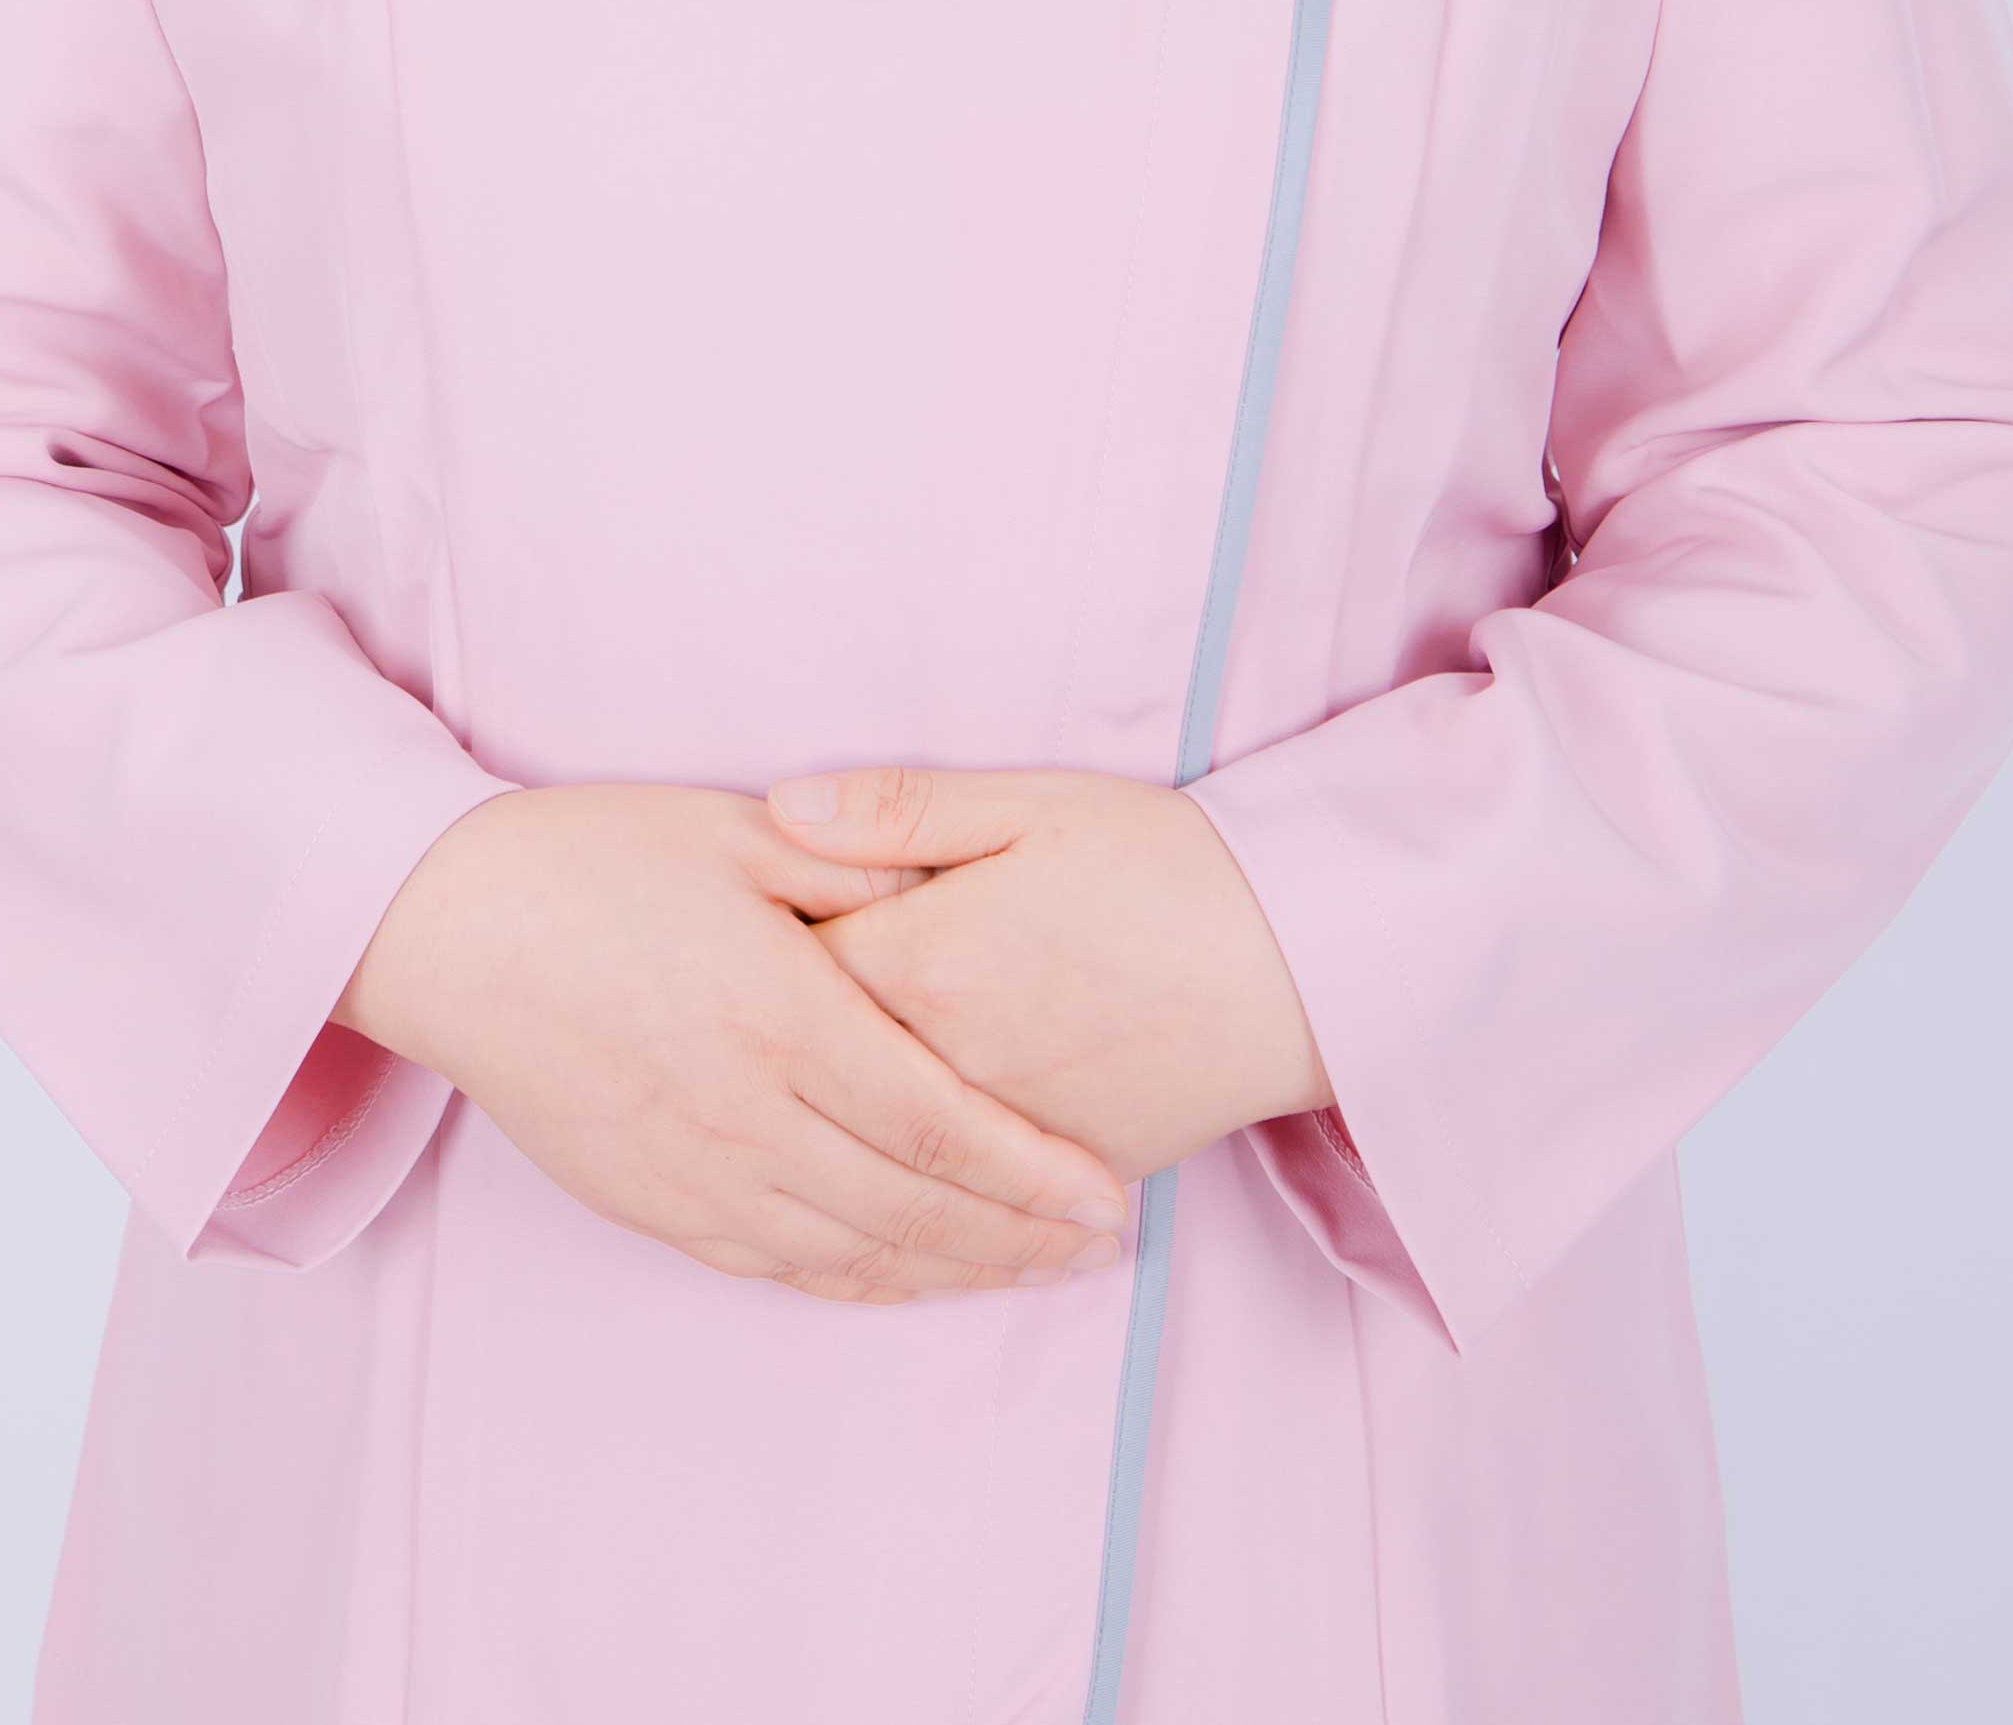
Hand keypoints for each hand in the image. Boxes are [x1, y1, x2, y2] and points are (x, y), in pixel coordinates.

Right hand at [337, 783, 1133, 1305]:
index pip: (939, 1125)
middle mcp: (746, 1116)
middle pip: (913, 1207)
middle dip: (1019, 1237)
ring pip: (853, 1254)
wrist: (449, 929)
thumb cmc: (595, 860)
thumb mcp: (738, 833)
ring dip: (953, 1271)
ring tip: (1032, 1271)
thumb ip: (857, 865)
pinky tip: (909, 1277)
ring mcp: (695, 1174)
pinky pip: (779, 1267)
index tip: (1106, 1196)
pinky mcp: (652, 1203)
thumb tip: (957, 887)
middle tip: (1101, 1247)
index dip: (1032, 1173)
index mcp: (781, 1017)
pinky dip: (861, 1282)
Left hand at [764, 763, 1333, 1182]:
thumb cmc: (1162, 864)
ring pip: (872, 1154)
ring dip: (820, 1133)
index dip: (741, 955)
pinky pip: (952, 1207)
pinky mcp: (1053, 1180)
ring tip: (771, 1118)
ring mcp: (1000, 1139)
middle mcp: (948, 1066)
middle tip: (722, 1030)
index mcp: (928, 960)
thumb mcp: (1029, 804)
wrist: (1301, 960)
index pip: (783, 971)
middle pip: (813, 1072)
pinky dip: (905, 1199)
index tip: (712, 939)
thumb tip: (778, 806)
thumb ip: (898, 808)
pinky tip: (864, 1193)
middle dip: (767, 1052)